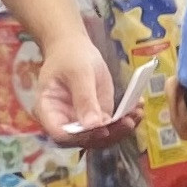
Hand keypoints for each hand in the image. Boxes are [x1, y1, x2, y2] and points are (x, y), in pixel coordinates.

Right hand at [37, 29, 134, 147]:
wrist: (76, 48)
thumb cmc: (69, 57)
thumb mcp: (78, 73)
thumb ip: (84, 98)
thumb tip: (93, 125)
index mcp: (48, 110)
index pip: (61, 133)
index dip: (80, 136)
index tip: (102, 130)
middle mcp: (64, 121)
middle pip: (83, 139)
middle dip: (108, 134)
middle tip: (128, 122)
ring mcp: (81, 120)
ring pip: (100, 136)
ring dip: (121, 129)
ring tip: (137, 114)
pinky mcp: (97, 116)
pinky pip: (111, 124)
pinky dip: (125, 119)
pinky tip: (138, 109)